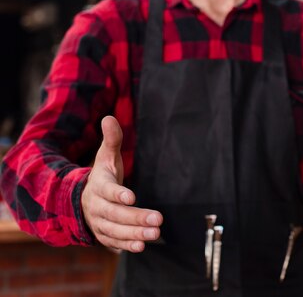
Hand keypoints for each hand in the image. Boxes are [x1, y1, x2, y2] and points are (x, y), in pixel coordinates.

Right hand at [81, 116, 162, 251]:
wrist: (84, 199)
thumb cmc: (103, 175)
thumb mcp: (107, 156)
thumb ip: (112, 139)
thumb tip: (109, 117)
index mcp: (98, 185)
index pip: (106, 191)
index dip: (118, 194)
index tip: (132, 197)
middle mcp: (96, 206)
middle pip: (114, 215)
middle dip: (135, 218)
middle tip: (158, 221)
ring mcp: (99, 222)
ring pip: (115, 231)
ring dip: (134, 234)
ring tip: (155, 234)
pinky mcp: (104, 235)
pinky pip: (114, 242)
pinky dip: (126, 245)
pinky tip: (142, 245)